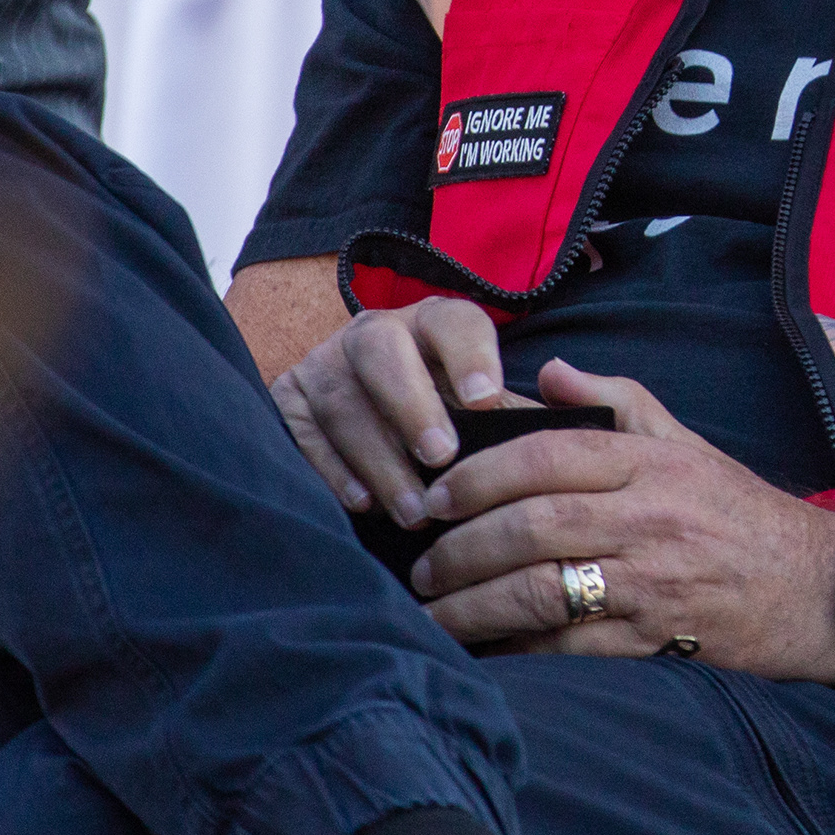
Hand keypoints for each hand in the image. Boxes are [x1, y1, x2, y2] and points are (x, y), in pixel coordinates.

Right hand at [268, 295, 509, 526]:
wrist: (376, 432)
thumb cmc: (453, 426)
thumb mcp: (485, 412)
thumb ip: (512, 419)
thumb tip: (547, 440)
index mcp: (434, 324)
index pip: (454, 322)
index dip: (470, 356)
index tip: (485, 400)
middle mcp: (375, 334)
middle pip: (382, 350)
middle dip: (412, 404)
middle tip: (441, 457)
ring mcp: (324, 364)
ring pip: (343, 401)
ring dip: (380, 460)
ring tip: (414, 512)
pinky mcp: (288, 400)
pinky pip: (303, 433)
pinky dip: (333, 471)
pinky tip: (364, 504)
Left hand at [408, 359, 834, 680]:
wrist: (816, 589)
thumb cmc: (737, 512)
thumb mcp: (685, 441)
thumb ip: (614, 400)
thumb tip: (548, 373)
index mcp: (649, 463)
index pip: (546, 455)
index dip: (480, 472)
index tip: (436, 491)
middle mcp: (647, 518)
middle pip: (531, 525)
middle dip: (461, 546)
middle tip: (420, 561)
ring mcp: (651, 582)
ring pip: (540, 590)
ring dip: (473, 604)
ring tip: (433, 610)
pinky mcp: (653, 639)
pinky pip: (568, 647)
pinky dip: (515, 650)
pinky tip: (482, 650)